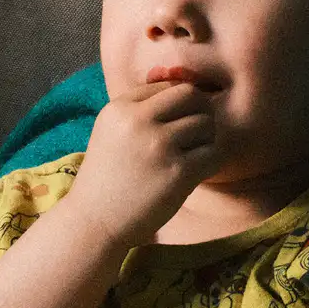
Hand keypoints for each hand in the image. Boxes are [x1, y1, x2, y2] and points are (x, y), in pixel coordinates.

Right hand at [63, 79, 219, 244]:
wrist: (94, 221)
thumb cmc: (107, 177)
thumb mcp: (112, 130)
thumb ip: (141, 108)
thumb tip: (186, 87)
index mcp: (121, 107)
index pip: (168, 86)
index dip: (178, 105)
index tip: (174, 125)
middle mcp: (139, 120)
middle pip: (192, 96)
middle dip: (199, 112)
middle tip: (193, 134)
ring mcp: (159, 146)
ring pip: (206, 123)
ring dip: (206, 139)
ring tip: (191, 156)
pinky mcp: (178, 172)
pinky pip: (214, 153)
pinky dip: (211, 162)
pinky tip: (196, 172)